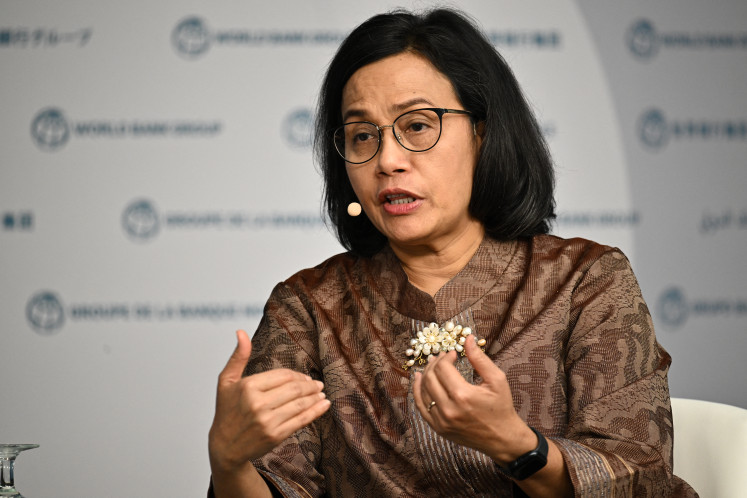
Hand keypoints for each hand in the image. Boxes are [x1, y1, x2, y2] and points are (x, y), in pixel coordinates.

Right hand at [208, 330, 330, 473]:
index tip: (304, 378)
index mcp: (248, 387)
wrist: (225, 446)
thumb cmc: (226, 411)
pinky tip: (323, 405)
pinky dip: (316, 411)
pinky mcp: (276, 435)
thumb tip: (241, 332)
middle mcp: (258, 403)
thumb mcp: (226, 381)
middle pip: (294, 389)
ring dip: (315, 397)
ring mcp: (268, 421)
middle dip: (310, 385)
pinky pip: (301, 420)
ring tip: (322, 393)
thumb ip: (238, 356)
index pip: (282, 375)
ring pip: (300, 404)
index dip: (297, 375)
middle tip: (317, 384)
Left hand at [412, 335, 535, 463]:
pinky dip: (418, 391)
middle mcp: (449, 409)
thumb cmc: (501, 407)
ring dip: (426, 374)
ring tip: (432, 365)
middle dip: (434, 363)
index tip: (453, 353)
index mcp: (463, 395)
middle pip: (430, 378)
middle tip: (442, 357)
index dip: (446, 357)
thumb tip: (468, 338)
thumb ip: (480, 359)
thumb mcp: (497, 380)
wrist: (502, 438)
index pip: (443, 368)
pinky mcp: (438, 428)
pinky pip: (421, 407)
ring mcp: (441, 421)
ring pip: (423, 391)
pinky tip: (420, 379)